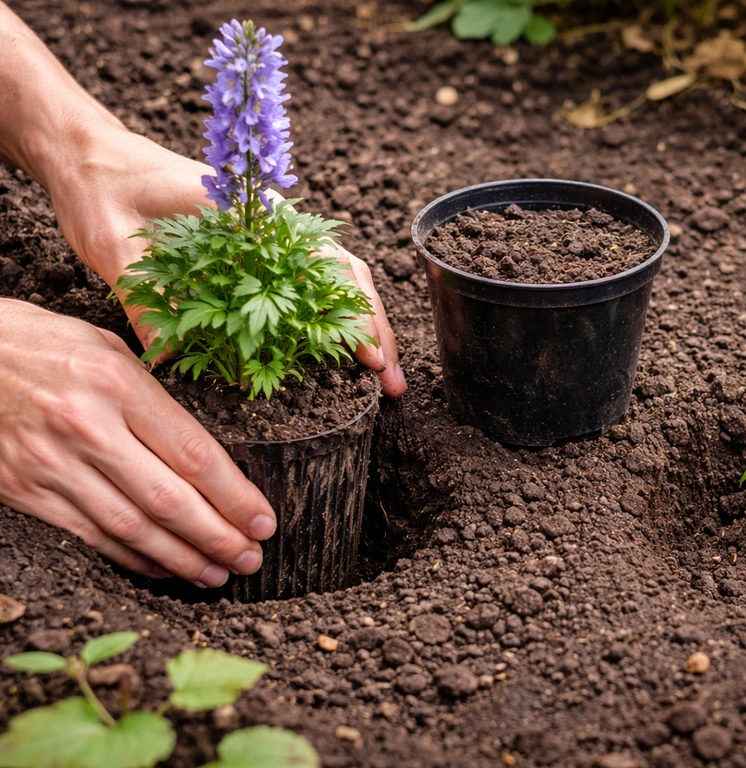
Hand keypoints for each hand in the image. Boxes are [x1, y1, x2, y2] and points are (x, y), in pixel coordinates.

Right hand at [0, 298, 276, 584]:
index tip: (264, 521)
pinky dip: (132, 558)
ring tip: (217, 575)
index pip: (194, 454)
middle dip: (219, 537)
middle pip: (169, 500)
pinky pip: (89, 535)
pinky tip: (163, 568)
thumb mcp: (108, 348)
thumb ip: (157, 396)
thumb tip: (207, 450)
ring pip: (131, 528)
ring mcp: (52, 463)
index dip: (235, 496)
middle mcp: (87, 427)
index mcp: (117, 384)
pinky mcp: (23, 488)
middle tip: (252, 560)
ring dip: (181, 558)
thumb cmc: (43, 344)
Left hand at [48, 125, 405, 395]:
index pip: (325, 264)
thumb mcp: (112, 247)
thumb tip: (166, 363)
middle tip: (392, 383)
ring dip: (360, 322)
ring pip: (335, 277)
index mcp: (249, 215)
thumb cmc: (102, 190)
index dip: (355, 312)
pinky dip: (330, 313)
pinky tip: (335, 346)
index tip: (371, 357)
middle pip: (346, 274)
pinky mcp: (253, 249)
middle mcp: (270, 223)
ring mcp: (267, 235)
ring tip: (378, 372)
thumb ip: (140, 297)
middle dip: (375, 328)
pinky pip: (306, 280)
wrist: (90, 157)